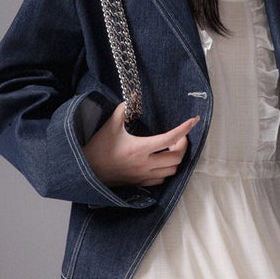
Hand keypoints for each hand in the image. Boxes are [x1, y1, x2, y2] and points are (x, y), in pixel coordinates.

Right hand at [82, 102, 199, 186]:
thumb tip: (133, 95)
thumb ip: (123, 109)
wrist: (85, 171)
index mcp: (140, 148)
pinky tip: (162, 161)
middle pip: (177, 158)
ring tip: (171, 148)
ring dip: (177, 159)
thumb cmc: (97, 147)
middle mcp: (145, 164)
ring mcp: (143, 176)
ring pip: (172, 171)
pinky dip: (167, 170)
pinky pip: (162, 179)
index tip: (194, 120)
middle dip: (183, 145)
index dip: (185, 128)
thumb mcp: (109, 125)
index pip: (170, 138)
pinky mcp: (140, 183)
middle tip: (179, 136)